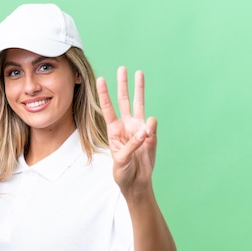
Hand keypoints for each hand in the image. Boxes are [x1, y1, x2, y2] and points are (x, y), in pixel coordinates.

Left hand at [97, 66, 157, 194]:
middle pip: (124, 100)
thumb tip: (146, 129)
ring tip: (139, 73)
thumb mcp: (121, 160)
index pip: (108, 109)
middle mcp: (126, 125)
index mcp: (113, 130)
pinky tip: (148, 133)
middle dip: (123, 84)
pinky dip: (151, 128)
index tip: (100, 79)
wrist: (136, 182)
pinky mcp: (151, 135)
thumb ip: (133, 144)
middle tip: (122, 68)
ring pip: (140, 104)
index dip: (104, 94)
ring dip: (139, 89)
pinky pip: (152, 126)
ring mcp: (139, 128)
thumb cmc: (123, 172)